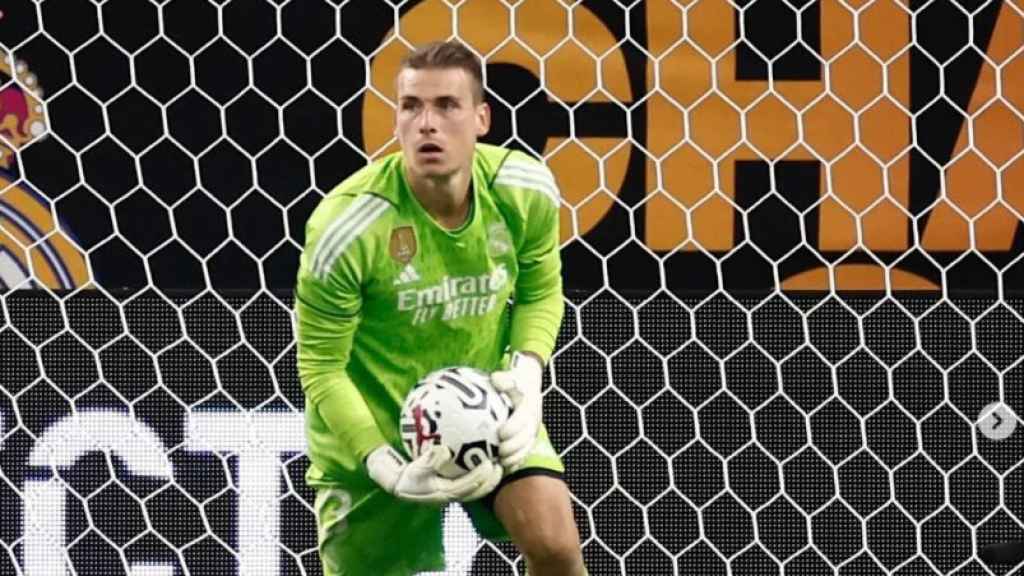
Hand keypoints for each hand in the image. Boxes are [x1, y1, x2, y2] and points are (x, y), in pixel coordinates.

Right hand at [366, 444, 501, 504]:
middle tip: (501, 464)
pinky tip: (480, 457)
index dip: (482, 478)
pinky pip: (467, 481)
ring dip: (488, 479)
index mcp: (445, 493)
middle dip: (491, 480)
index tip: (491, 463)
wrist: (396, 485)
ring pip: (475, 488)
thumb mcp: (415, 468)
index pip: (469, 487)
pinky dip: (476, 473)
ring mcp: (451, 492)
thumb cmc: (406, 477)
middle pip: (477, 491)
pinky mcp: (449, 487)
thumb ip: (430, 460)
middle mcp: (451, 495)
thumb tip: (445, 450)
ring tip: (497, 462)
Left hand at [491, 351, 542, 470]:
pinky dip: (517, 460)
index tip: (501, 434)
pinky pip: (525, 452)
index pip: (523, 418)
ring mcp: (532, 430)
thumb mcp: (510, 377)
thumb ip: (504, 379)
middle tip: (500, 452)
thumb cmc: (514, 382)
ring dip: (516, 456)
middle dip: (514, 446)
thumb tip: (496, 378)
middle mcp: (533, 419)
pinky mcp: (529, 438)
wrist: (528, 386)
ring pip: (527, 447)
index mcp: (528, 405)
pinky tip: (505, 467)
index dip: (514, 427)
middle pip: (527, 436)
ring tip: (502, 463)